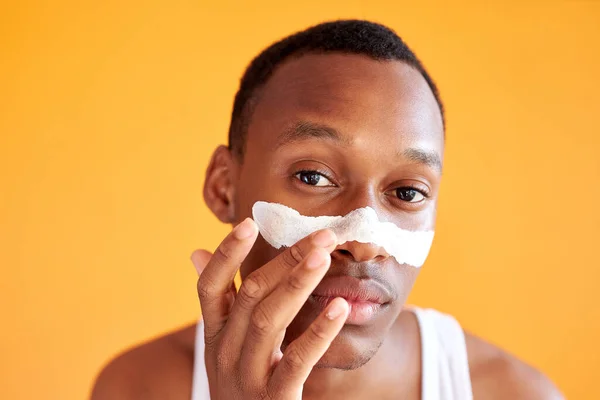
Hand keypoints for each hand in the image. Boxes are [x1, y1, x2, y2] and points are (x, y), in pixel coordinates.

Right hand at [191, 218, 349, 399]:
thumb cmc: (240, 383)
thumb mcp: (223, 344)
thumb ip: (220, 301)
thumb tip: (196, 252)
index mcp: (214, 334)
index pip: (210, 287)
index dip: (226, 255)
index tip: (248, 223)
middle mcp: (224, 352)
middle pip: (250, 295)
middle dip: (285, 260)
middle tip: (321, 235)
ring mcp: (246, 377)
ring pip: (269, 320)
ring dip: (297, 284)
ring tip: (324, 257)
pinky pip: (296, 361)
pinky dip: (318, 332)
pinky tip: (340, 308)